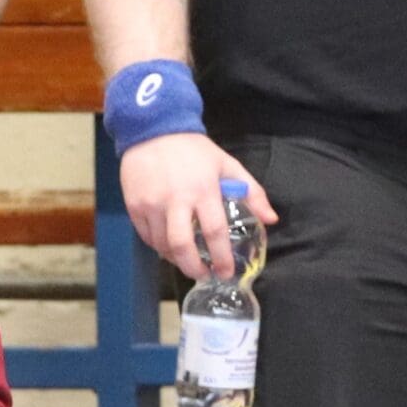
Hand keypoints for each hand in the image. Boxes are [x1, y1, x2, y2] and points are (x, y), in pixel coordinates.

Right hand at [118, 132, 275, 277]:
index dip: (221, 257)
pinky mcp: (134, 206)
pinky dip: (159, 247)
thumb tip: (271, 220)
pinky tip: (169, 247)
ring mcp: (152, 204)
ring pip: (162, 246)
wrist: (153, 130)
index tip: (226, 272)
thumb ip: (252, 191)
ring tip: (188, 261)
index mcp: (203, 190)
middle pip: (182, 247)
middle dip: (194, 268)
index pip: (214, 232)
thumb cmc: (194, 150)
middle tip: (204, 275)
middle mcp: (175, 200)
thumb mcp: (227, 164)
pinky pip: (147, 237)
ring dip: (176, 259)